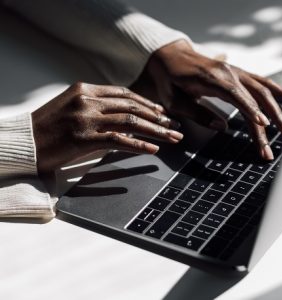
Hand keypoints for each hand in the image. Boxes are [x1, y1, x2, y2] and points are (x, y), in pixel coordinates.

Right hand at [32, 83, 182, 173]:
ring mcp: (86, 118)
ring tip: (172, 137)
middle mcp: (88, 100)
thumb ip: (96, 106)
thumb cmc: (48, 127)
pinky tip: (153, 149)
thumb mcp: (71, 107)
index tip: (162, 112)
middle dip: (158, 117)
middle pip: (132, 107)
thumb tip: (123, 115)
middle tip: (175, 126)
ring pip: (130, 122)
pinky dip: (138, 145)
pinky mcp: (84, 139)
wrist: (25, 142)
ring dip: (155, 130)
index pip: (125, 94)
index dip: (147, 103)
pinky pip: (119, 140)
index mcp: (85, 89)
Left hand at [146, 40, 281, 159]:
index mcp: (211, 78)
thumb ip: (197, 112)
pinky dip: (278, 91)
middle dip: (265, 120)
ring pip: (262, 90)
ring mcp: (235, 71)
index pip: (236, 95)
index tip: (262, 124)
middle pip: (253, 96)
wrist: (171, 57)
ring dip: (276, 110)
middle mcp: (227, 72)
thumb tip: (221, 127)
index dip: (250, 109)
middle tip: (269, 145)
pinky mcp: (238, 74)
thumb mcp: (175, 100)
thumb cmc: (170, 80)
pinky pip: (262, 82)